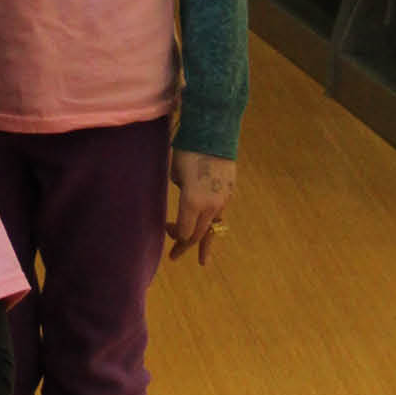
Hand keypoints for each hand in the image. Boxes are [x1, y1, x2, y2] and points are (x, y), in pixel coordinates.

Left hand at [169, 149, 234, 263]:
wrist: (213, 134)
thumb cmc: (187, 152)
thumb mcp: (175, 174)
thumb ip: (181, 194)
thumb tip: (186, 201)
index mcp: (192, 202)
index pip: (184, 230)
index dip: (174, 235)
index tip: (165, 228)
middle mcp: (210, 205)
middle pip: (198, 233)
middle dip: (185, 245)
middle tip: (174, 257)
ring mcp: (222, 200)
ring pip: (212, 227)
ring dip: (204, 242)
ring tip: (202, 260)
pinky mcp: (229, 192)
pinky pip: (219, 213)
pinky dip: (212, 224)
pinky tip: (210, 230)